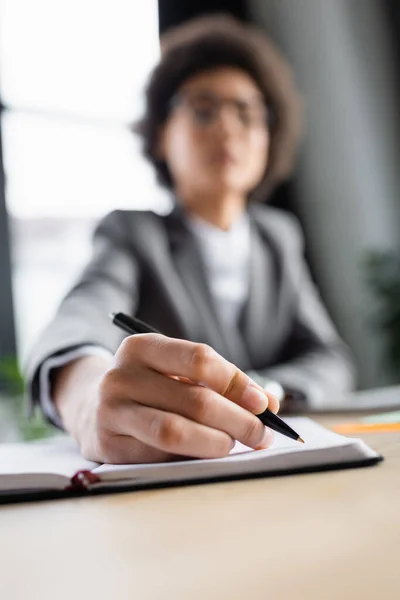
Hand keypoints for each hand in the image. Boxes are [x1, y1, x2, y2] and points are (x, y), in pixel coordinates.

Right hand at [57, 335, 278, 463]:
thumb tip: (269, 404)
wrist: (91, 407)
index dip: (236, 383)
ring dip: (216, 442)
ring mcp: (111, 411)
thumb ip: (222, 383)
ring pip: (175, 432)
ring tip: (235, 445)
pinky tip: (205, 455)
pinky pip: (159, 456)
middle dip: (237, 420)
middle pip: (194, 400)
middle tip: (261, 435)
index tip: (263, 404)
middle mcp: (121, 376)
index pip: (199, 359)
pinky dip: (191, 458)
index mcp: (142, 347)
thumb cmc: (149, 386)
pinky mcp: (107, 445)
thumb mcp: (177, 373)